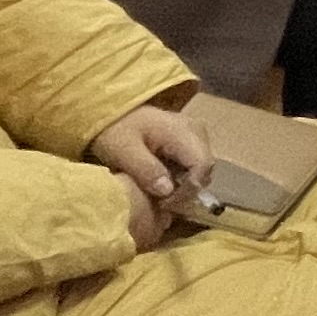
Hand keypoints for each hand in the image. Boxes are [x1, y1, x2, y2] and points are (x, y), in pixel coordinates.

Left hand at [89, 103, 209, 246]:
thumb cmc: (114, 129)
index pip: (202, 164)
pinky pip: (195, 163)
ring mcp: (194, 132)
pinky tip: (163, 180)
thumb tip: (169, 191)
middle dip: (187, 190)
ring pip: (203, 167)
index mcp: (181, 130)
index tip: (165, 203)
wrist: (110, 112)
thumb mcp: (122, 151)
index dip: (188, 189)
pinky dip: (183, 176)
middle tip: (162, 202)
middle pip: (206, 167)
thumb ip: (146, 169)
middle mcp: (195, 129)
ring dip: (186, 184)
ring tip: (161, 193)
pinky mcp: (189, 138)